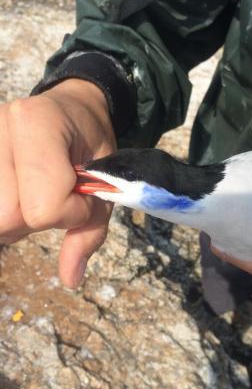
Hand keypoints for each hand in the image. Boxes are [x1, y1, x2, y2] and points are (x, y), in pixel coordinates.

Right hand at [0, 79, 116, 287]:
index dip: (71, 212)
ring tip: (32, 191)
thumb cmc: (91, 145)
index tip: (82, 194)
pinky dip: (4, 210)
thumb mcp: (105, 182)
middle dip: (38, 219)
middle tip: (53, 194)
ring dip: (16, 218)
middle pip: (6, 217)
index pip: (44, 206)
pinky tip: (17, 192)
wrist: (70, 109)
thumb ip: (89, 231)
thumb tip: (71, 279)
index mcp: (37, 125)